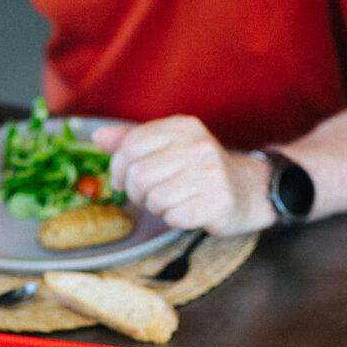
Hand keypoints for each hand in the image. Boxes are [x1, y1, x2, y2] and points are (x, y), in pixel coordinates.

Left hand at [94, 117, 274, 234]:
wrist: (248, 190)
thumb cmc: (200, 171)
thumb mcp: (169, 146)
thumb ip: (132, 141)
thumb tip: (98, 137)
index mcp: (182, 127)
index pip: (130, 146)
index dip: (118, 169)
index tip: (124, 181)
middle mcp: (198, 146)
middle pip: (139, 175)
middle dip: (137, 193)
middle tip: (149, 196)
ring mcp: (211, 174)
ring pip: (155, 198)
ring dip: (156, 208)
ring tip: (171, 202)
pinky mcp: (218, 202)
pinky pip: (174, 217)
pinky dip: (174, 219)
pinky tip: (187, 211)